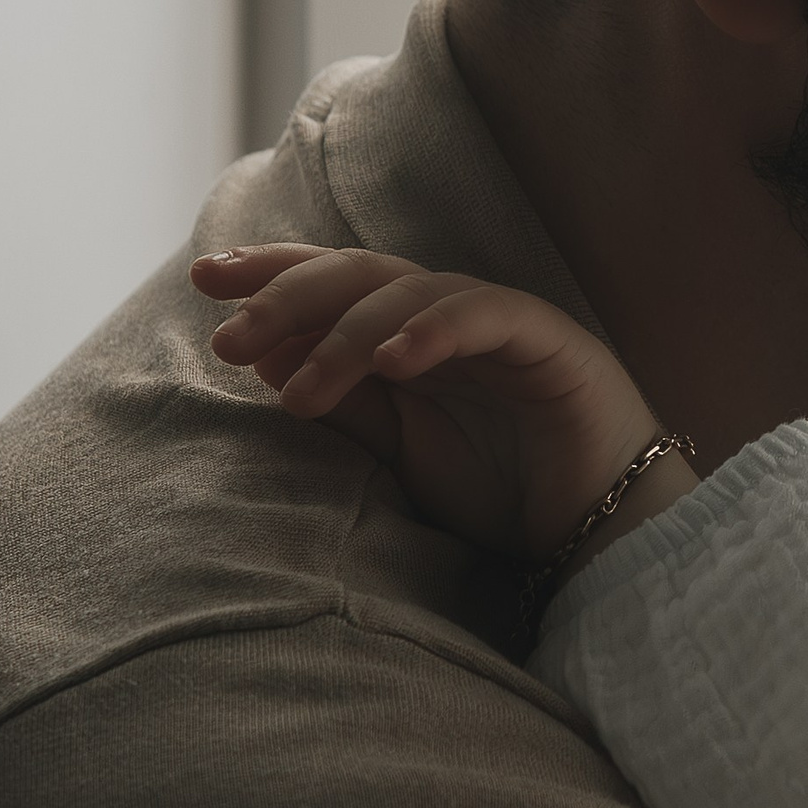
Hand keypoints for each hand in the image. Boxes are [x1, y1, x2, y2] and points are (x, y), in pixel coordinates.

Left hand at [193, 244, 685, 571]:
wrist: (602, 534)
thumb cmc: (506, 495)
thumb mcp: (401, 455)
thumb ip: (346, 404)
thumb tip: (266, 356)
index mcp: (410, 336)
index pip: (332, 284)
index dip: (270, 274)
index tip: (206, 284)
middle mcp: (448, 317)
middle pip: (358, 274)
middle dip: (287, 296)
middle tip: (231, 338)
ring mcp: (499, 322)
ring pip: (409, 292)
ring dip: (344, 337)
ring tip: (300, 393)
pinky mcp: (549, 340)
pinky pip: (482, 314)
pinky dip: (434, 329)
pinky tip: (392, 359)